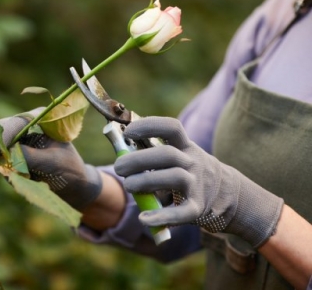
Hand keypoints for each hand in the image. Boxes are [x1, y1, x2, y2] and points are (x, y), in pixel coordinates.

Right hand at [0, 109, 102, 209]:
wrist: (74, 186)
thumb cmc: (70, 170)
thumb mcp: (52, 162)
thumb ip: (30, 157)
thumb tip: (7, 153)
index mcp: (41, 120)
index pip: (16, 123)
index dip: (2, 136)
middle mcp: (26, 127)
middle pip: (0, 131)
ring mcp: (17, 141)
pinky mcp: (12, 156)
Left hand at [114, 116, 283, 247]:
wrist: (226, 195)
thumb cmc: (187, 172)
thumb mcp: (176, 156)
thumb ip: (151, 151)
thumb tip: (117, 142)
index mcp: (185, 146)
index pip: (171, 128)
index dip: (150, 126)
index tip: (129, 131)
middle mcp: (193, 162)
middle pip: (168, 154)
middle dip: (139, 159)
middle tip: (118, 167)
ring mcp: (198, 184)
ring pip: (175, 177)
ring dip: (147, 180)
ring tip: (128, 185)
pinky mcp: (198, 208)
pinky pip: (182, 212)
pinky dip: (162, 216)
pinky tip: (143, 218)